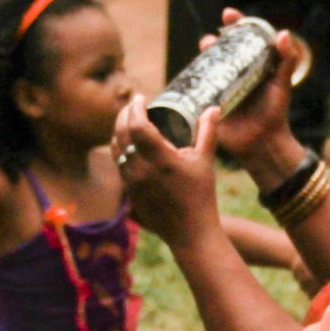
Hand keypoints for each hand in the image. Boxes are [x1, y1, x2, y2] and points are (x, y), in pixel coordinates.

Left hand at [112, 96, 222, 251]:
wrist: (190, 233)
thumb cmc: (201, 196)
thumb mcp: (205, 161)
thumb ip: (208, 131)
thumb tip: (213, 108)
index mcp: (160, 159)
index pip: (137, 125)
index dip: (135, 108)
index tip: (140, 98)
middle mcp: (141, 169)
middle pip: (121, 133)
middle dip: (124, 114)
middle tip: (133, 105)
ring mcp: (132, 182)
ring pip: (116, 148)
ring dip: (119, 130)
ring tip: (128, 120)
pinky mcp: (129, 192)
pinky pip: (118, 163)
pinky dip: (120, 148)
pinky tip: (127, 144)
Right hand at [204, 9, 309, 170]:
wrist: (262, 143)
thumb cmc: (275, 113)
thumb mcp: (282, 85)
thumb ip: (287, 60)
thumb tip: (283, 33)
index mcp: (251, 65)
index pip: (242, 38)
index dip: (235, 24)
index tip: (229, 15)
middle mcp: (234, 73)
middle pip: (219, 49)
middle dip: (213, 41)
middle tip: (212, 42)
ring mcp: (220, 87)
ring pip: (205, 65)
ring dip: (201, 57)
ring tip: (203, 53)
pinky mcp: (208, 102)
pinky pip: (196, 87)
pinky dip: (190, 78)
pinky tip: (187, 73)